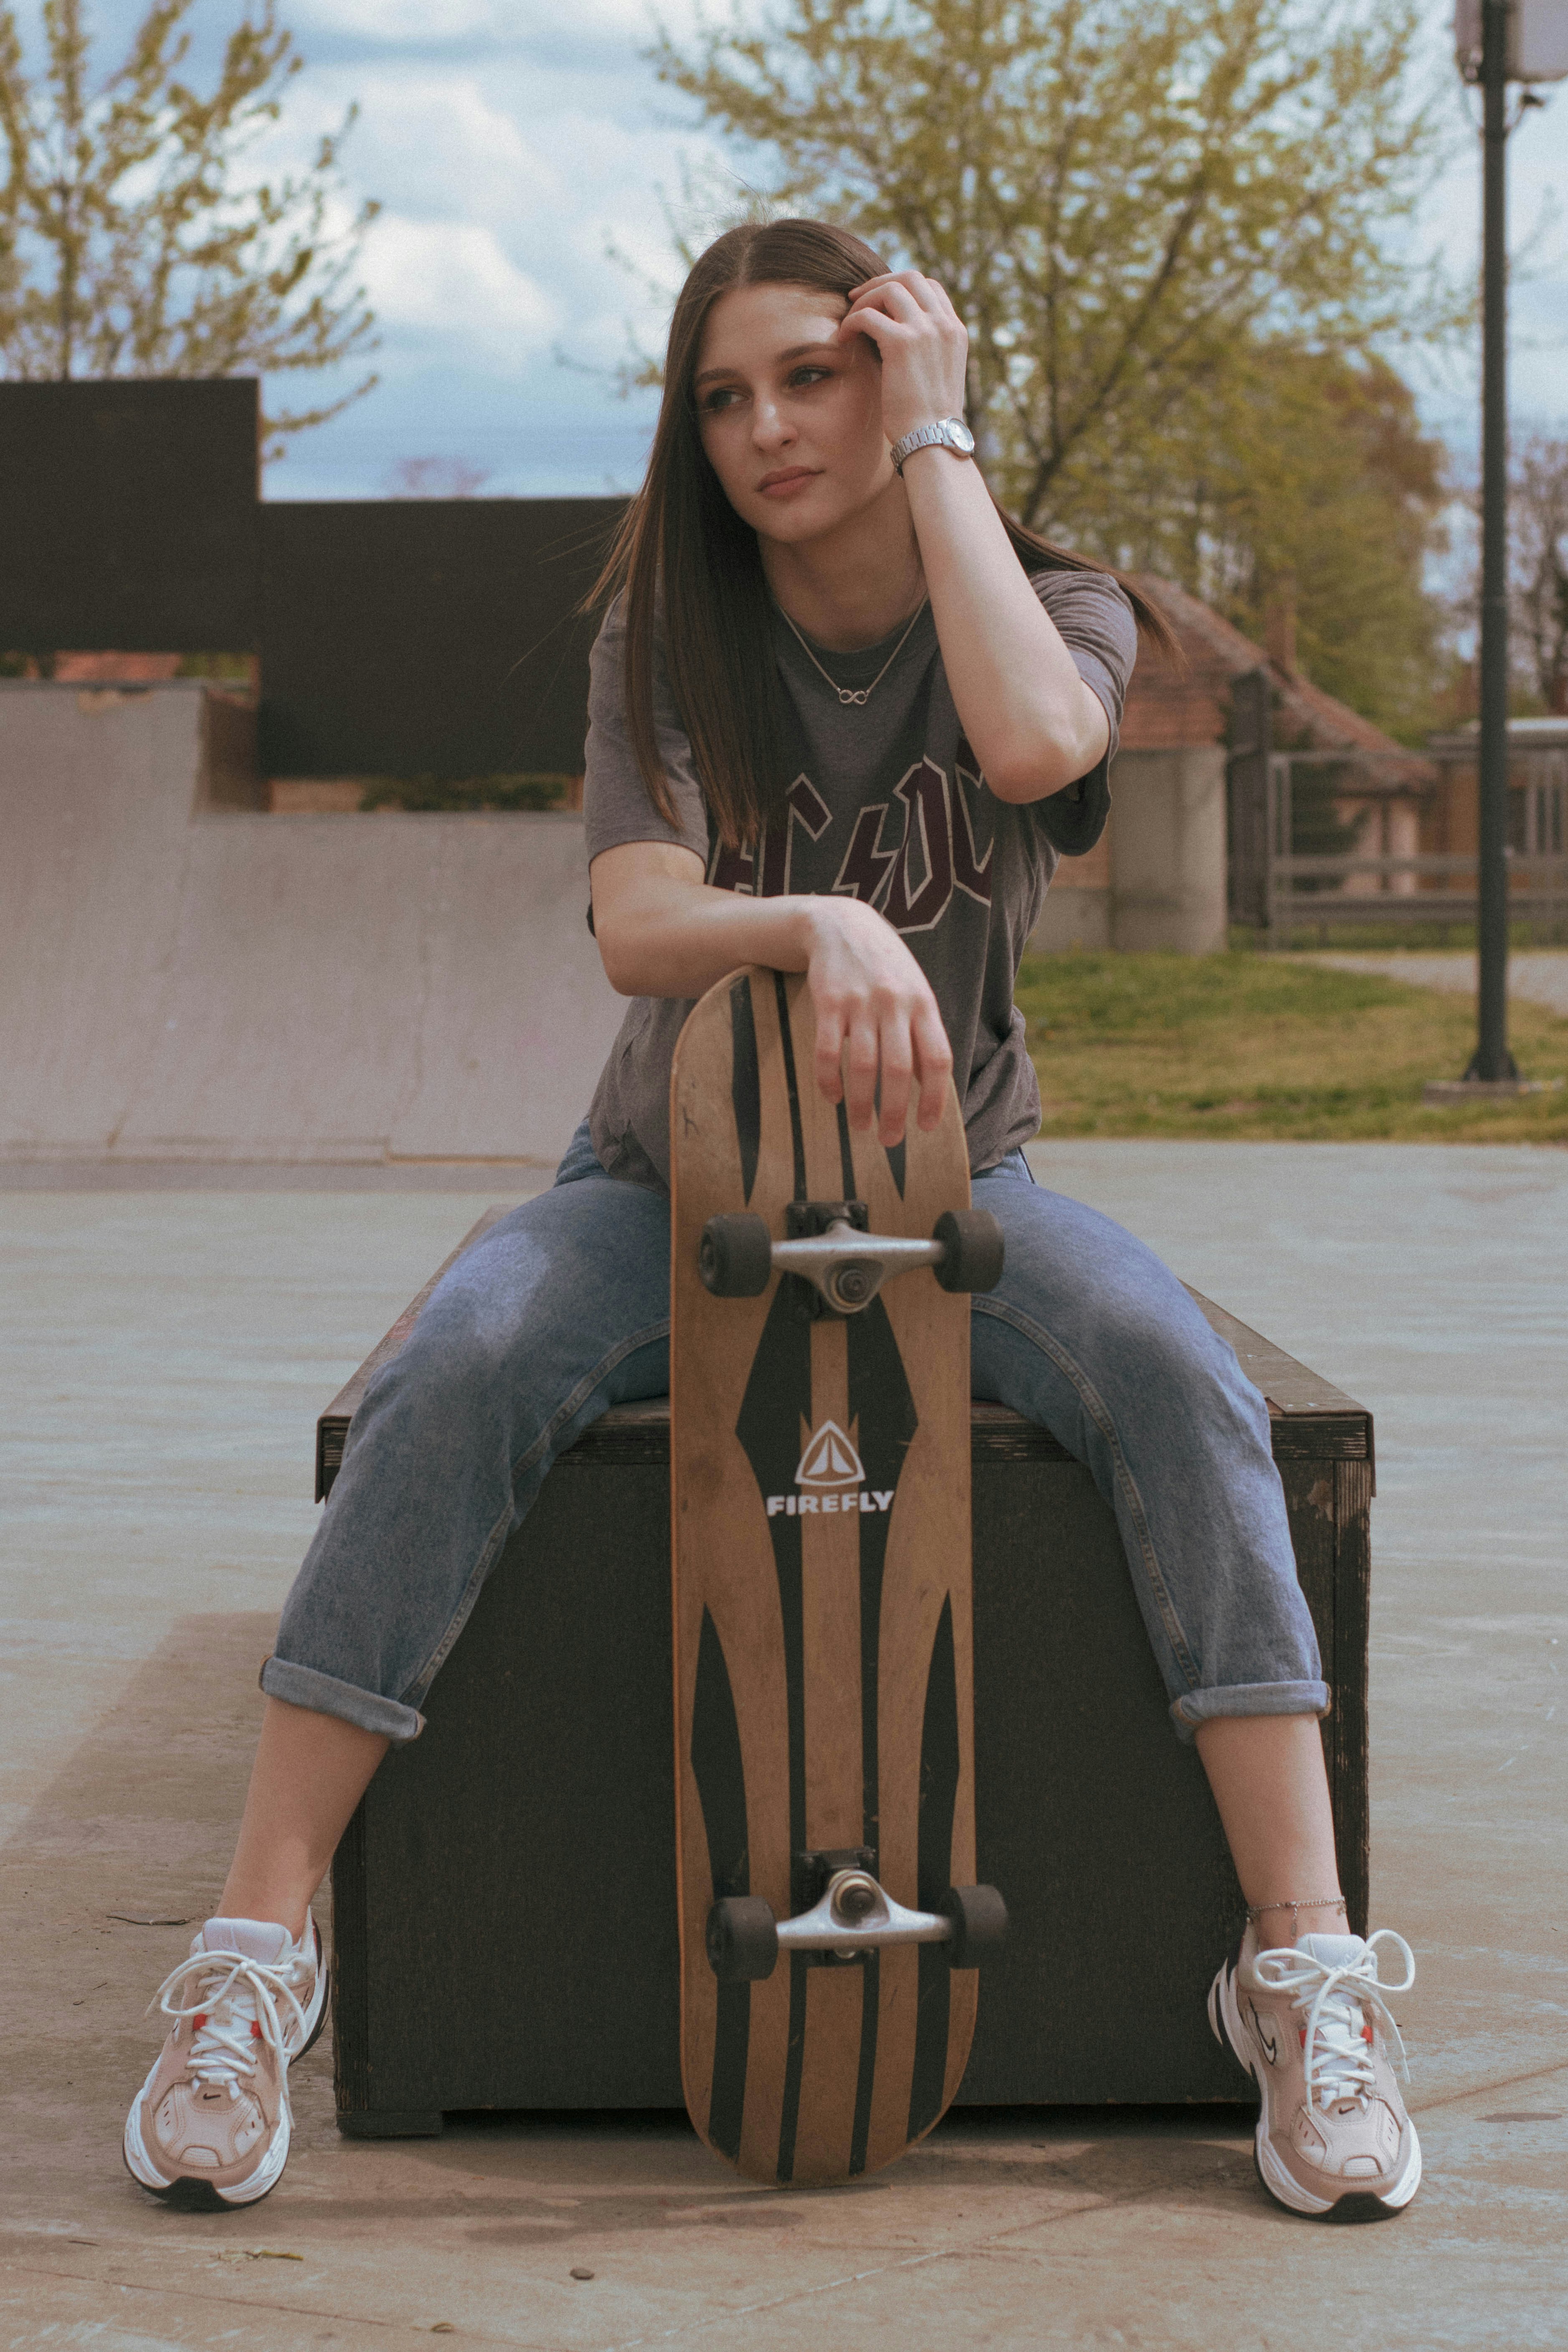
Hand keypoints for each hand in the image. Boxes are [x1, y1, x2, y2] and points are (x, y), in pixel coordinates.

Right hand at [802, 897, 952, 1143]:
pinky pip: (828, 1050)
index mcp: (923, 1004)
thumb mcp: (914, 992)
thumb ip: (921, 1033)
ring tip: (860, 1126)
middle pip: (898, 1070)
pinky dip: (829, 1080)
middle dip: (894, 1112)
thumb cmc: (885, 968)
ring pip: (862, 1065)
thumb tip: (926, 1088)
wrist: (843, 924)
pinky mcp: (829, 1000)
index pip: (937, 1060)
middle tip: (889, 1140)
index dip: (934, 1098)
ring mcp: (861, 1001)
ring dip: (861, 1103)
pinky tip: (832, 1097)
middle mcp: (895, 1003)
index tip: (926, 1127)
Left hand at [837, 271, 969, 449]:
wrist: (932, 440)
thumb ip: (926, 350)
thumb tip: (898, 338)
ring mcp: (924, 330)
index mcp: (955, 331)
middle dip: (880, 284)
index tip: (881, 303)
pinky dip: (851, 322)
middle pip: (910, 278)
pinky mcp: (901, 343)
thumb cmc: (929, 419)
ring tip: (849, 322)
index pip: (930, 288)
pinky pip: (868, 315)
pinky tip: (843, 339)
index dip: (903, 289)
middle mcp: (944, 324)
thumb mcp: (937, 375)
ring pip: (889, 289)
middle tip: (857, 299)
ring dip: (864, 301)